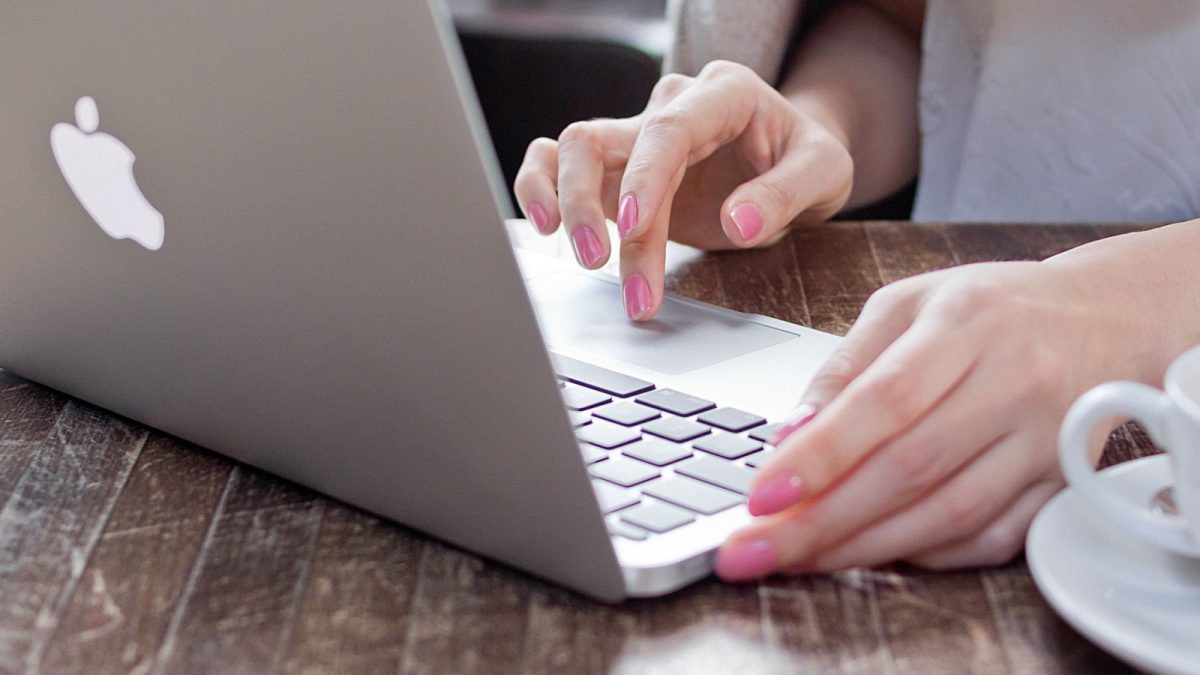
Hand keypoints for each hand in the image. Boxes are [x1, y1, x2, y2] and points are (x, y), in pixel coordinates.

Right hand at [513, 61, 852, 319]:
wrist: (792, 160)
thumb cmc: (805, 158)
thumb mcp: (824, 173)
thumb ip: (786, 195)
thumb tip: (739, 223)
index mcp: (722, 94)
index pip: (668, 129)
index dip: (646, 176)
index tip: (637, 225)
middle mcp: (670, 107)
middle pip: (601, 139)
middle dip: (591, 205)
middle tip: (601, 264)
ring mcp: (638, 137)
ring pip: (571, 152)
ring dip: (566, 206)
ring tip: (584, 260)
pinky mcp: (620, 170)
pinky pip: (560, 165)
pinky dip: (542, 191)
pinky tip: (546, 229)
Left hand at [714, 257, 1143, 578]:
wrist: (1102, 318)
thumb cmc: (990, 309)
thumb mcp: (906, 305)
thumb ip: (844, 366)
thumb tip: (788, 437)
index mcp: (968, 323)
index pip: (885, 400)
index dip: (820, 455)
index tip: (762, 495)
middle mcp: (1015, 382)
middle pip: (910, 468)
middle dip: (821, 520)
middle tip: (756, 548)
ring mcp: (1045, 440)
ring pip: (948, 515)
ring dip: (863, 547)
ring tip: (797, 558)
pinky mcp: (1062, 484)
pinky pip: (990, 539)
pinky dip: (925, 554)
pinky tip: (874, 552)